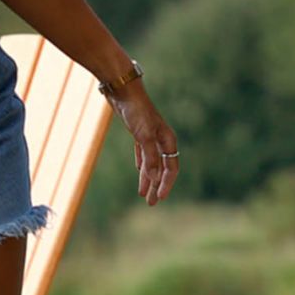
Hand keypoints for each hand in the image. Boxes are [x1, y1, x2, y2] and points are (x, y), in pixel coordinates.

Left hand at [111, 84, 178, 205]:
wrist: (123, 92)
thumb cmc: (136, 112)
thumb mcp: (143, 136)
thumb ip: (150, 157)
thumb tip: (156, 178)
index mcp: (168, 140)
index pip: (171, 168)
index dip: (166, 184)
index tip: (159, 198)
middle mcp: (162, 140)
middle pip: (162, 169)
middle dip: (157, 186)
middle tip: (152, 203)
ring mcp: (150, 137)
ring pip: (152, 163)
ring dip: (148, 179)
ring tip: (144, 195)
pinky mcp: (139, 134)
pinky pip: (143, 154)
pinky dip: (142, 165)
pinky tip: (140, 173)